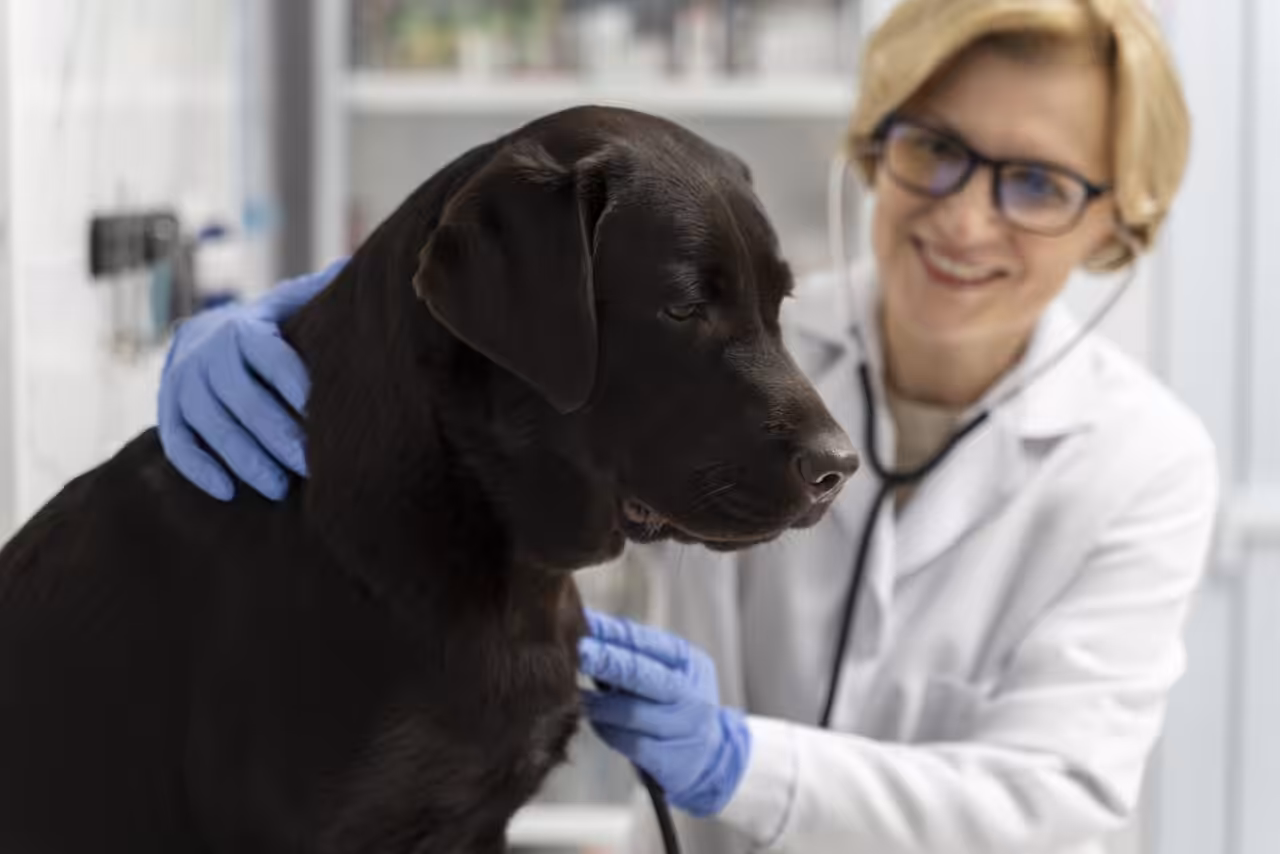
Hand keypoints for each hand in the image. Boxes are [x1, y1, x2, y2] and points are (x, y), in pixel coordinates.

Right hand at [158, 258, 345, 500]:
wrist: (203, 339)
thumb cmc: (267, 331)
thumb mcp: (288, 308)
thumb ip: (317, 297)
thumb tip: (353, 269)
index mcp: (244, 329)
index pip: (268, 354)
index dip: (291, 380)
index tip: (318, 408)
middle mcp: (209, 355)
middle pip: (242, 398)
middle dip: (277, 434)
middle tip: (309, 465)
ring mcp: (183, 385)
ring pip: (212, 426)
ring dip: (245, 459)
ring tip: (279, 488)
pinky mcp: (168, 414)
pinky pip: (178, 444)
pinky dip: (200, 469)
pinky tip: (229, 492)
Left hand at [577, 608, 750, 816]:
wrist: (711, 756)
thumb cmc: (673, 704)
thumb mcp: (666, 671)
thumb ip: (632, 654)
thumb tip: (583, 628)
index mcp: (686, 660)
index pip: (643, 640)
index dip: (609, 631)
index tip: (578, 620)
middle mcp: (688, 692)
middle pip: (641, 673)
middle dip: (605, 660)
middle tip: (575, 651)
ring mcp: (682, 727)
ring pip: (630, 712)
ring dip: (595, 701)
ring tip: (568, 690)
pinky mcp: (670, 759)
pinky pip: (629, 742)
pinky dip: (604, 729)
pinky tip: (587, 718)